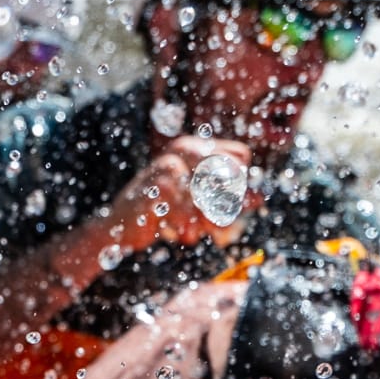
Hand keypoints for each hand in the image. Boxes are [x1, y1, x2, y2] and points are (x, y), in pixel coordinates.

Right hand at [108, 137, 251, 250]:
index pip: (241, 156)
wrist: (119, 226)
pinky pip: (188, 216)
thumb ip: (230, 199)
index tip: (225, 202)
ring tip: (194, 229)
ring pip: (212, 198)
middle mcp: (182, 150)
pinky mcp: (154, 192)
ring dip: (206, 220)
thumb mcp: (199, 202)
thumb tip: (261, 197)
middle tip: (212, 222)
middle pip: (232, 175)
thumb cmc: (163, 210)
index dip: (240, 183)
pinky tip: (176, 231)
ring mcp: (167, 169)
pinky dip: (186, 229)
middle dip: (228, 203)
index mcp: (194, 147)